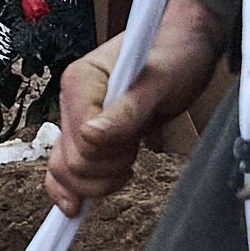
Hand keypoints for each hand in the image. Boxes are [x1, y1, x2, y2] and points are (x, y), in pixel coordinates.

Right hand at [44, 0, 226, 212]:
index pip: (80, 141)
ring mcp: (76, 119)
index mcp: (80, 81)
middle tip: (135, 148)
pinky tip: (79, 204)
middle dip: (107, 169)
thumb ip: (128, 110)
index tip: (136, 139)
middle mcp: (71, 100)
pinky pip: (64, 170)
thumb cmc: (175, 54)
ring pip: (66, 172)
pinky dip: (74, 189)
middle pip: (71, 162)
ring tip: (128, 162)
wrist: (185, 45)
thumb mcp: (160, 81)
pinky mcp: (85, 134)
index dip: (110, 153)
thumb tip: (92, 138)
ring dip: (99, 181)